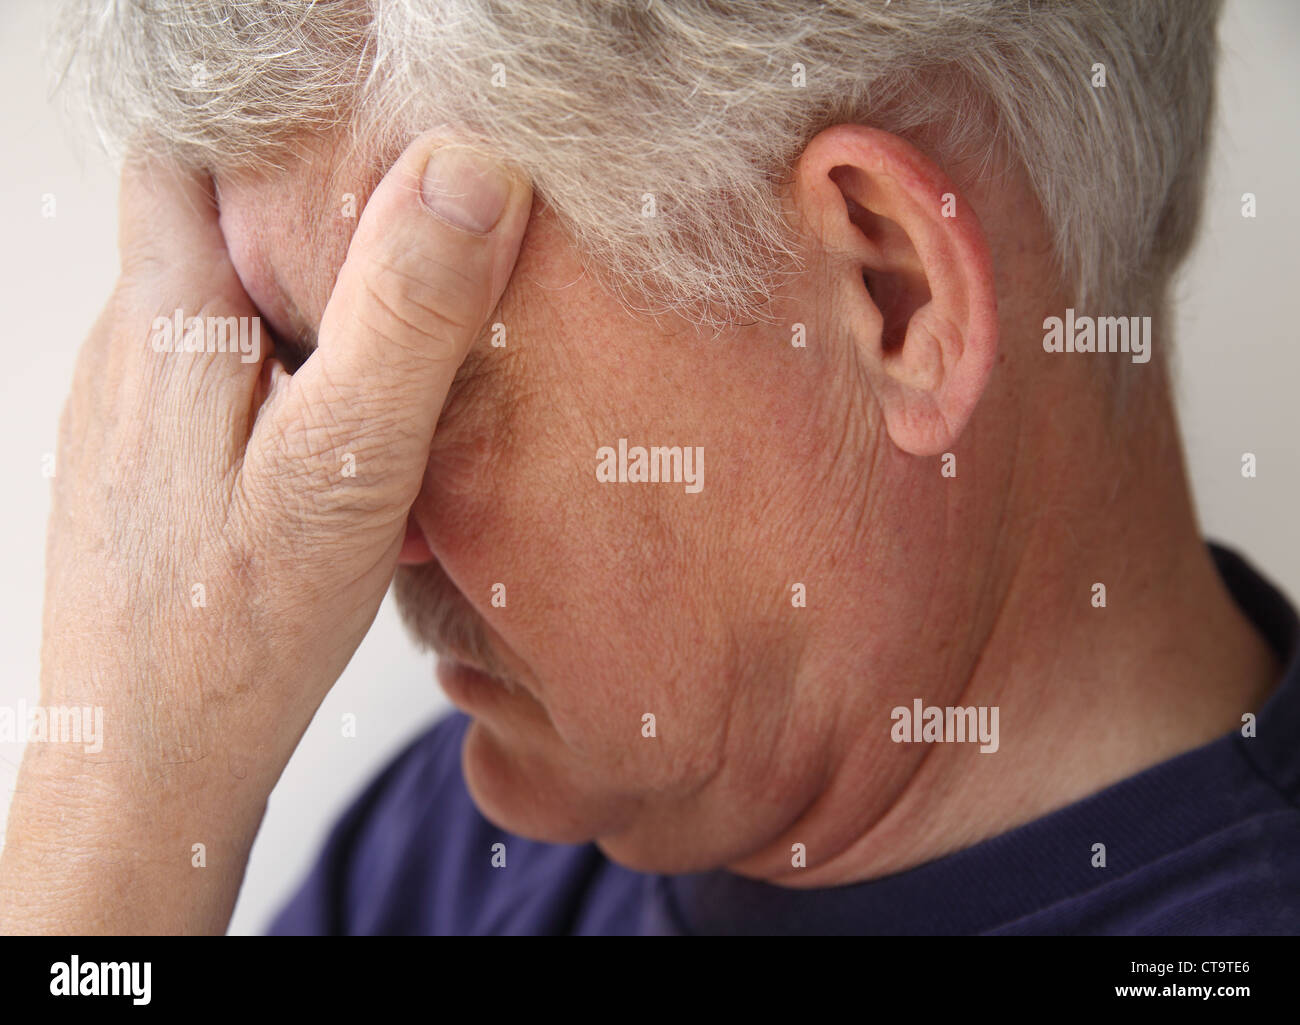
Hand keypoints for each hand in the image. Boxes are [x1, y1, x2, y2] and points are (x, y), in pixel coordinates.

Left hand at [0, 136, 530, 933]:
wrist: (147, 767)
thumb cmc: (233, 631)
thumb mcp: (344, 469)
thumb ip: (404, 319)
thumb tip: (467, 169)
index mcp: (170, 319)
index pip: (190, 149)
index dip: (276, 124)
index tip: (372, 135)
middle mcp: (136, 349)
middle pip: (214, 222)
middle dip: (312, 214)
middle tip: (419, 244)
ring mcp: (139, 412)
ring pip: (226, 306)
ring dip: (307, 305)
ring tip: (401, 345)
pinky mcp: (159, 468)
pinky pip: (228, 381)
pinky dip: (293, 379)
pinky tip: (350, 441)